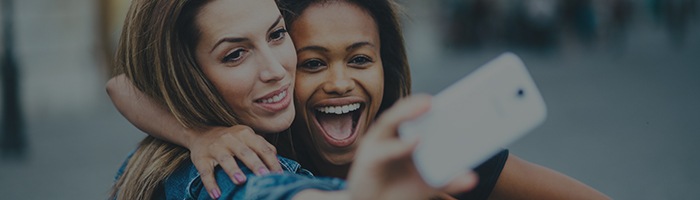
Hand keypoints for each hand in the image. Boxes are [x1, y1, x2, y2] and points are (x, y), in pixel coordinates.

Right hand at [187, 125, 281, 198]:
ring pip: (225, 159)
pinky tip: (216, 194)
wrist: (201, 133)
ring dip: (233, 170)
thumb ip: (262, 146)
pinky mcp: (201, 158)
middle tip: (263, 176)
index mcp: (245, 134)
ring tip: (241, 181)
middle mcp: (230, 139)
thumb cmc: (230, 139)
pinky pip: (205, 172)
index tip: (278, 175)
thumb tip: (278, 160)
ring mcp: (215, 148)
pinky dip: (210, 184)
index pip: (262, 148)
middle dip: (255, 164)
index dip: (271, 161)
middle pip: (245, 152)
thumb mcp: (246, 137)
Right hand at [346, 95, 477, 199]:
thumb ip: (448, 180)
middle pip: (401, 111)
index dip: (427, 103)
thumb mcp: (427, 183)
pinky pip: (385, 150)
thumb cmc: (399, 189)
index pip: (415, 113)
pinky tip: (416, 142)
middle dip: (417, 103)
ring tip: (427, 106)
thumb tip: (471, 178)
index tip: (448, 96)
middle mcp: (388, 135)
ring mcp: (376, 144)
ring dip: (407, 113)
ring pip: (389, 122)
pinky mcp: (368, 160)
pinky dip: (400, 145)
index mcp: (402, 134)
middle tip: (435, 100)